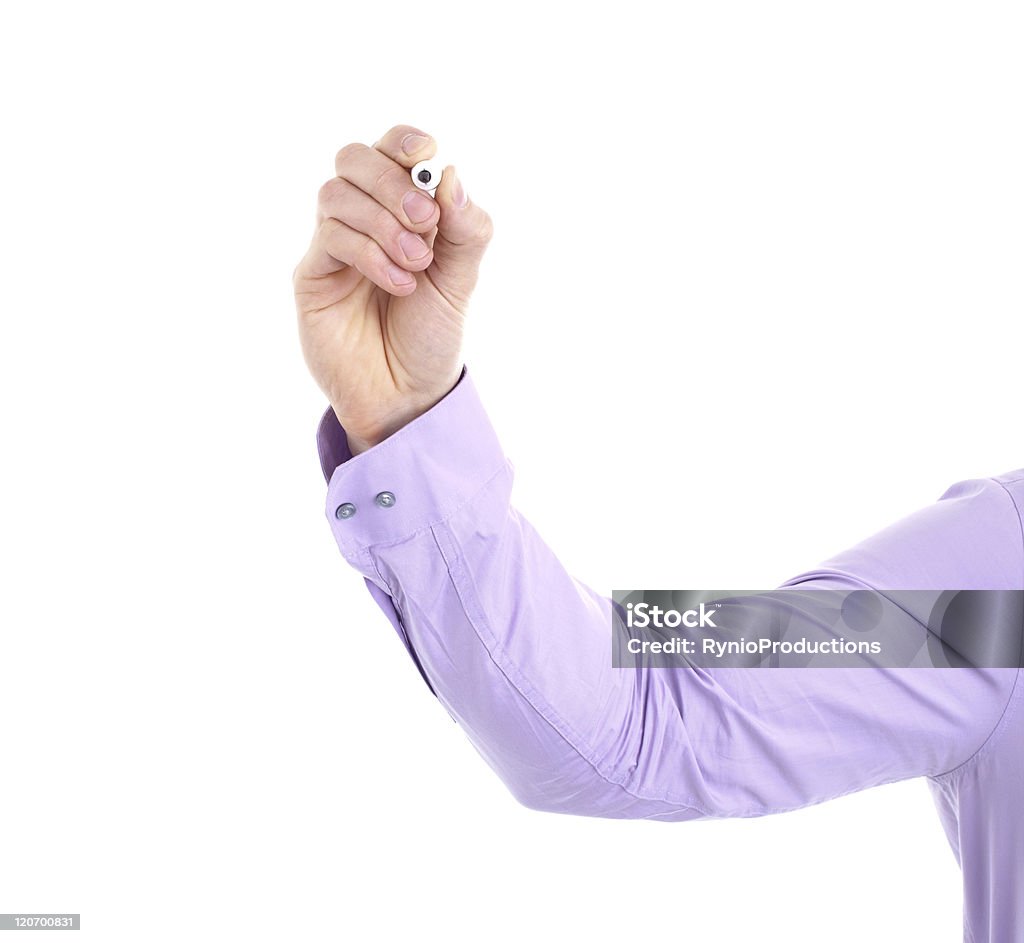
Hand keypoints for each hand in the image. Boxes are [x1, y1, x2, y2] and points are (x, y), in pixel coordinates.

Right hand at [293, 124, 493, 454]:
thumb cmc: (431, 333)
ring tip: (416, 264)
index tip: (426, 154)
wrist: (407, 393)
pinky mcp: (312, 276)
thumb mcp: (461, 279)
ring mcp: (332, 245)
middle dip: (391, 181)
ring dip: (382, 222)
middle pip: (353, 159)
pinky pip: (330, 239)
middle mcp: (361, 218)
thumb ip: (464, 228)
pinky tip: (399, 284)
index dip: (403, 141)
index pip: (390, 150)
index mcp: (399, 209)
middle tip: (426, 220)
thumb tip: (450, 174)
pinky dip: (370, 254)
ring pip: (335, 194)